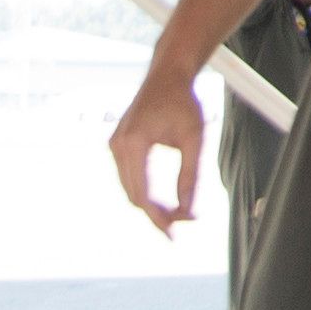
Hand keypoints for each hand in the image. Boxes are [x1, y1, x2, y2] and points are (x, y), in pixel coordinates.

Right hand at [108, 64, 206, 236]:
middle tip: (182, 224)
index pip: (143, 193)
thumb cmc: (183, 101)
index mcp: (134, 142)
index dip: (159, 217)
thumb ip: (192, 175)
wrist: (168, 74)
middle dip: (157, 214)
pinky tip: (165, 200)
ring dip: (151, 205)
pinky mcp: (119, 146)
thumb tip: (189, 211)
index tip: (175, 235)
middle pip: (135, 196)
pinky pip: (130, 178)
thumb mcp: (195, 137)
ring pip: (131, 190)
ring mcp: (115, 146)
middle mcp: (118, 146)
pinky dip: (145, 192)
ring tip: (177, 214)